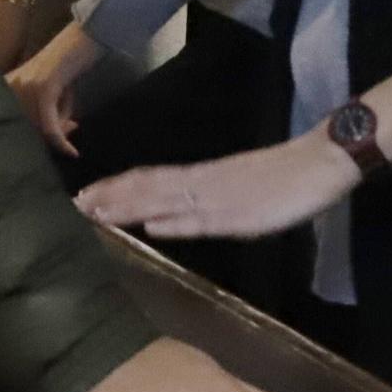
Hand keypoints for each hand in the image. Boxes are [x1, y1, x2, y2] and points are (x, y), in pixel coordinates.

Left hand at [7, 20, 102, 153]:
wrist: (86, 34)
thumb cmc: (70, 63)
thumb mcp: (52, 91)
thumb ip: (47, 115)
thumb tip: (57, 144)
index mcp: (6, 83)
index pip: (12, 123)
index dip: (32, 137)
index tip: (53, 140)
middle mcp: (10, 85)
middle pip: (25, 129)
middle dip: (49, 135)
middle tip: (70, 129)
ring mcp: (25, 86)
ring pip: (39, 129)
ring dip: (60, 129)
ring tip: (72, 108)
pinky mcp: (43, 89)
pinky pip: (49, 125)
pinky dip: (60, 140)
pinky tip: (71, 152)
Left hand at [77, 133, 357, 241]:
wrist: (318, 163)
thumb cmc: (281, 176)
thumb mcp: (233, 187)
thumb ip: (197, 203)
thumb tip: (157, 220)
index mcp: (202, 176)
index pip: (149, 180)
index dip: (115, 188)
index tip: (84, 196)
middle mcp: (203, 184)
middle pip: (148, 188)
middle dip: (110, 198)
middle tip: (73, 206)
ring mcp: (221, 198)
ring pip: (167, 201)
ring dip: (131, 207)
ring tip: (97, 213)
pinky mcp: (241, 215)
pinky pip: (205, 219)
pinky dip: (177, 223)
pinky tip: (153, 228)